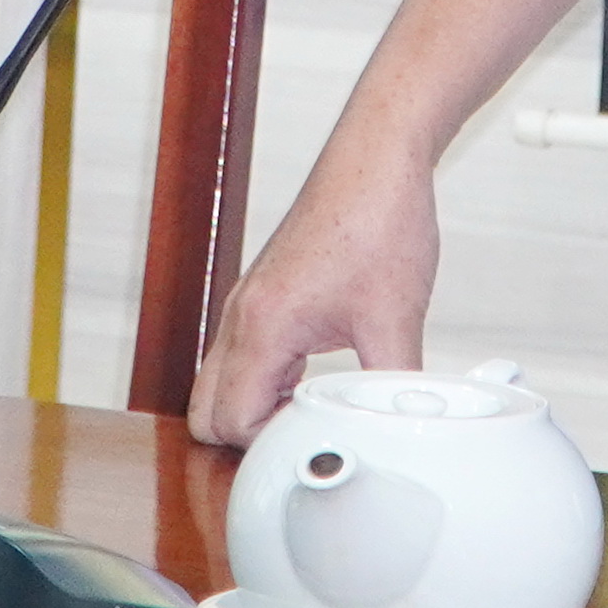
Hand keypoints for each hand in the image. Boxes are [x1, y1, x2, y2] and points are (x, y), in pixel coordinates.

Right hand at [192, 145, 437, 446]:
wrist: (377, 158)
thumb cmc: (377, 218)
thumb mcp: (395, 317)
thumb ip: (393, 383)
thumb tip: (401, 426)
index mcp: (263, 326)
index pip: (229, 422)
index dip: (268, 449)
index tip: (313, 449)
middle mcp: (243, 316)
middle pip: (206, 411)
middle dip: (248, 438)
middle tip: (306, 440)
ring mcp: (250, 304)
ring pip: (221, 383)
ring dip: (257, 408)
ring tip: (313, 414)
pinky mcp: (266, 295)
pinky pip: (244, 357)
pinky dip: (267, 382)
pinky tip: (314, 382)